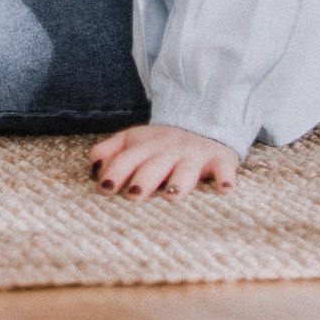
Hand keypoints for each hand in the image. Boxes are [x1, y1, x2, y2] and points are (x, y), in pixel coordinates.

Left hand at [90, 123, 238, 196]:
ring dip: (179, 183)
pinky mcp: (220, 160)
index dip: (115, 173)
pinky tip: (225, 190)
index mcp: (144, 147)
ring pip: (186, 171)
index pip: (125, 160)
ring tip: (172, 196)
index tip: (106, 189)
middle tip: (135, 196)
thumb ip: (110, 150)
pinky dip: (226, 179)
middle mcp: (168, 152)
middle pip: (153, 167)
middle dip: (143, 180)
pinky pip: (224, 170)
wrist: (202, 123)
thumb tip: (92, 166)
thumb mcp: (133, 140)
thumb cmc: (161, 143)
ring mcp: (194, 156)